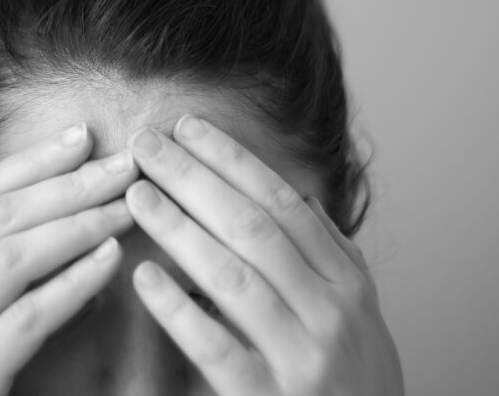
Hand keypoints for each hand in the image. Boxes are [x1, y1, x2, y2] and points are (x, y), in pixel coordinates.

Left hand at [124, 116, 403, 395]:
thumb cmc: (357, 387)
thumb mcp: (362, 317)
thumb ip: (333, 258)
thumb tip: (303, 198)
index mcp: (348, 285)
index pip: (283, 204)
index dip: (232, 161)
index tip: (189, 128)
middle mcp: (330, 313)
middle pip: (254, 227)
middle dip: (195, 179)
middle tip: (146, 143)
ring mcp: (303, 358)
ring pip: (234, 277)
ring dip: (180, 229)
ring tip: (137, 195)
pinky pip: (217, 349)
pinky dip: (179, 310)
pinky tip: (144, 278)